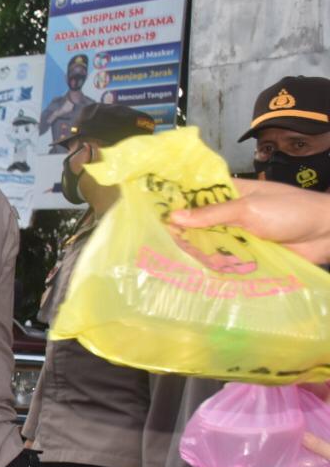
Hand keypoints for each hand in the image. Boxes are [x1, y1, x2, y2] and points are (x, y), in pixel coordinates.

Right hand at [169, 178, 329, 263]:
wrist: (328, 233)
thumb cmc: (291, 211)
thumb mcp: (249, 208)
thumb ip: (212, 214)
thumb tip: (173, 217)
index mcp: (228, 194)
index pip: (192, 197)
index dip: (174, 205)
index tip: (154, 218)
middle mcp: (228, 215)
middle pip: (195, 226)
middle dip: (185, 237)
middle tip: (174, 247)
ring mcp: (237, 236)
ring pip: (208, 246)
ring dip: (203, 255)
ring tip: (200, 262)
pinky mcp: (247, 256)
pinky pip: (224, 262)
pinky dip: (218, 268)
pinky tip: (209, 273)